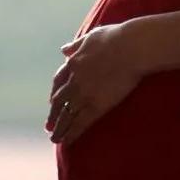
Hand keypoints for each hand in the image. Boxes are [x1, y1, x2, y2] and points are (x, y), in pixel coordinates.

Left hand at [45, 24, 142, 144]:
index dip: (55, 93)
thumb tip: (63, 50)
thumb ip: (76, 45)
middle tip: (48, 126)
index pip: (59, 81)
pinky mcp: (96, 106)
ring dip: (59, 128)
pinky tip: (67, 142)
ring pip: (66, 116)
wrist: (131, 48)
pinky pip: (79, 123)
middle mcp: (74, 81)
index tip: (52, 101)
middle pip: (58, 101)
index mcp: (73, 63)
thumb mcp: (91, 37)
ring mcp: (83, 95)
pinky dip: (71, 133)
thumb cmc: (115, 38)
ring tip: (54, 139)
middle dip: (53, 115)